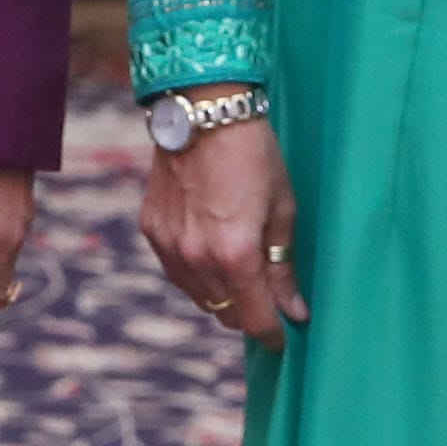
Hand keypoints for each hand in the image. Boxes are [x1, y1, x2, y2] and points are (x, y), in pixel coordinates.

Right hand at [142, 115, 304, 343]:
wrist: (203, 109)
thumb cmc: (253, 154)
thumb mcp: (282, 210)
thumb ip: (283, 266)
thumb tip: (294, 309)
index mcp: (235, 254)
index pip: (255, 319)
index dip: (273, 334)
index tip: (285, 336)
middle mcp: (196, 257)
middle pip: (225, 313)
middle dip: (249, 313)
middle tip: (268, 300)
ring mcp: (169, 244)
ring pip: (198, 296)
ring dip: (222, 295)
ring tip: (241, 272)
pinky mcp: (151, 228)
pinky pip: (176, 270)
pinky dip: (195, 272)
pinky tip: (211, 251)